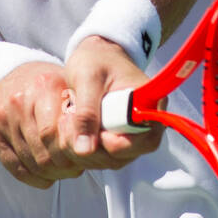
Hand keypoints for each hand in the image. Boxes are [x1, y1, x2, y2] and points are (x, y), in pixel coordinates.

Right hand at [0, 61, 89, 189]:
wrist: (6, 75)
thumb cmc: (46, 86)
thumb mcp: (69, 86)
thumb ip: (86, 112)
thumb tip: (99, 146)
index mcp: (45, 85)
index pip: (59, 134)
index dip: (76, 151)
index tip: (86, 154)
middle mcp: (20, 101)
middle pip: (47, 153)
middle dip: (67, 166)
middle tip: (78, 166)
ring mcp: (3, 118)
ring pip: (34, 164)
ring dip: (54, 173)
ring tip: (65, 168)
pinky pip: (17, 168)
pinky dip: (36, 177)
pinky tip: (47, 174)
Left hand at [61, 37, 162, 166]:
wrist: (95, 56)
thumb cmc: (95, 60)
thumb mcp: (87, 78)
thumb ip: (86, 112)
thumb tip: (84, 149)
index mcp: (150, 104)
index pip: (145, 140)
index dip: (116, 143)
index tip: (92, 130)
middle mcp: (146, 125)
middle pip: (125, 156)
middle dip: (92, 147)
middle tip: (68, 121)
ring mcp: (131, 136)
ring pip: (108, 160)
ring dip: (82, 148)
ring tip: (67, 119)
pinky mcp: (115, 142)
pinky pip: (99, 157)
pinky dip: (80, 148)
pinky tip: (69, 127)